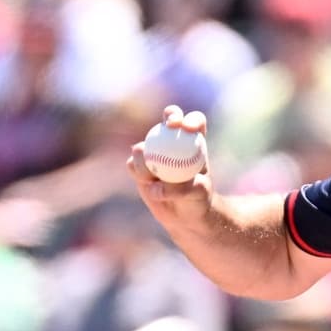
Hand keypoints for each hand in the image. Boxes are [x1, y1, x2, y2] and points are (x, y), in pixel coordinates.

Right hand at [126, 106, 213, 231]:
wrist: (185, 214)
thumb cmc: (198, 200)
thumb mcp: (198, 193)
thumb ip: (185, 185)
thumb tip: (162, 182)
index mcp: (194, 143)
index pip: (196, 122)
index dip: (192, 120)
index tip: (188, 129)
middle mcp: (173, 141)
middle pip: (171, 118)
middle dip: (172, 115)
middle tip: (170, 126)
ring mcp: (154, 151)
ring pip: (144, 146)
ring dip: (145, 162)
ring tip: (155, 180)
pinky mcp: (139, 165)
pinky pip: (132, 164)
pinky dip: (138, 174)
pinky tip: (149, 185)